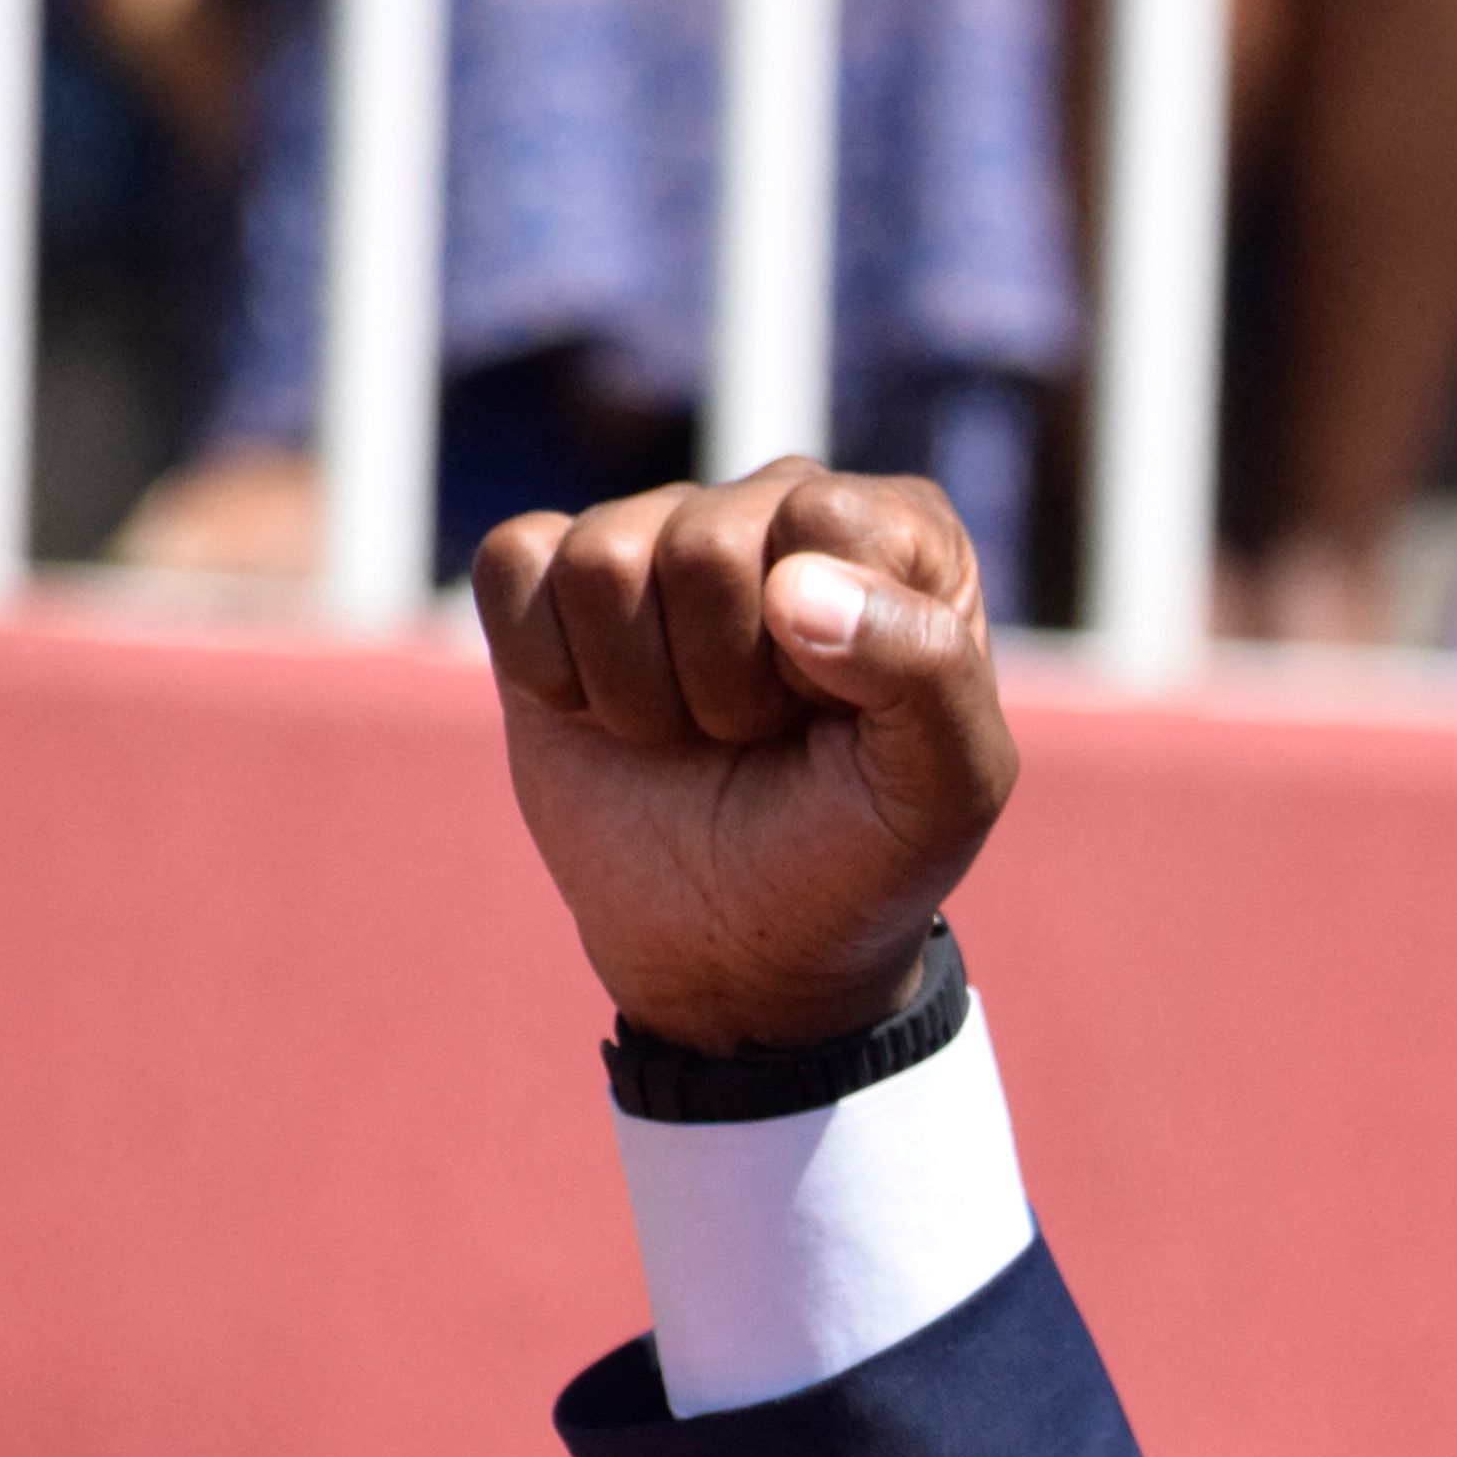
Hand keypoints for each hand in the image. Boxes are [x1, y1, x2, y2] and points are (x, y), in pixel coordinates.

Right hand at [477, 462, 1017, 1051]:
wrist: (738, 949)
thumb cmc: (857, 851)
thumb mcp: (944, 786)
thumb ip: (925, 668)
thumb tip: (793, 586)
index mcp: (898, 536)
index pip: (823, 522)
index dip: (815, 645)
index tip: (831, 715)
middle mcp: (778, 508)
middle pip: (703, 544)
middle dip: (721, 680)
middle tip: (750, 735)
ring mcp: (660, 530)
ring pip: (602, 561)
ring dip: (638, 689)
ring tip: (688, 729)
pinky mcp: (553, 577)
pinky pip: (513, 565)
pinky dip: (548, 668)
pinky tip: (602, 709)